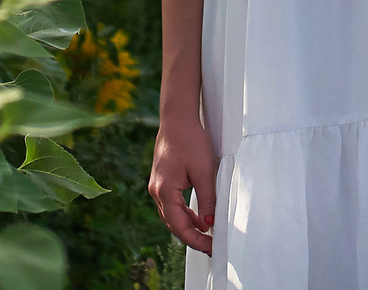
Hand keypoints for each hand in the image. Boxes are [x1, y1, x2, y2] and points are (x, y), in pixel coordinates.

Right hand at [148, 113, 219, 254]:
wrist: (177, 119)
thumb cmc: (191, 141)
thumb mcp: (204, 171)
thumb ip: (207, 199)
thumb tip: (210, 223)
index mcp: (165, 191)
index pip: (179, 226)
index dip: (195, 240)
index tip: (211, 247)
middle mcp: (156, 192)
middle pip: (173, 224)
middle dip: (192, 237)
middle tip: (211, 246)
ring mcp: (156, 187)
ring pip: (172, 216)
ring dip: (188, 227)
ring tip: (207, 235)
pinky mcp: (161, 182)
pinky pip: (172, 205)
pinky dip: (184, 214)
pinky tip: (198, 218)